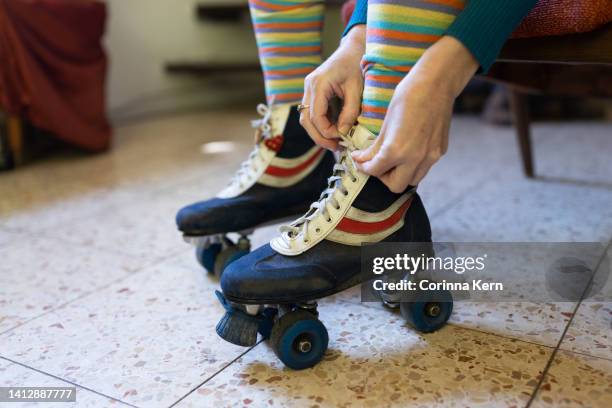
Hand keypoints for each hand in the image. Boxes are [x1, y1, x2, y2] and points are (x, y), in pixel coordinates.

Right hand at [300, 25, 365, 150]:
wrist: (352, 50)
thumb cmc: (356, 66)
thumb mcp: (357, 89)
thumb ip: (350, 111)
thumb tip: (343, 132)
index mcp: (318, 84)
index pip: (315, 115)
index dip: (326, 131)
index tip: (341, 138)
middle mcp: (309, 87)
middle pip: (306, 120)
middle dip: (319, 136)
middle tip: (335, 147)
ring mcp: (309, 90)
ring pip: (306, 118)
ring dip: (319, 132)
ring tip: (336, 142)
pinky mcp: (313, 93)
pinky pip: (313, 113)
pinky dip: (322, 124)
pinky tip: (335, 131)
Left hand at [352, 36, 477, 191]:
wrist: (436, 83)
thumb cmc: (408, 96)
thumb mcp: (385, 123)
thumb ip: (374, 147)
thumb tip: (362, 159)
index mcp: (397, 150)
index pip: (375, 170)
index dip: (364, 167)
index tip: (360, 161)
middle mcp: (416, 158)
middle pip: (395, 186)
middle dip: (383, 177)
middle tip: (376, 164)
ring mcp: (431, 156)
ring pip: (412, 180)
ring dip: (400, 175)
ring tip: (392, 159)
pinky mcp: (440, 151)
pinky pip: (424, 167)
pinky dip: (413, 165)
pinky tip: (408, 150)